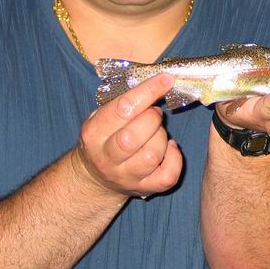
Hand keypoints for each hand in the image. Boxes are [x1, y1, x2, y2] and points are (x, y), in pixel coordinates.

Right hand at [72, 73, 182, 198]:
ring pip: (152, 155)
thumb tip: (159, 81)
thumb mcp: (103, 117)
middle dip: (153, 118)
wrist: (96, 178)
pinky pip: (168, 175)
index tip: (166, 79)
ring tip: (156, 133)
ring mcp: (126, 176)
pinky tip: (168, 148)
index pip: (123, 108)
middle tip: (154, 114)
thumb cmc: (105, 138)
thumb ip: (125, 101)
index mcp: (94, 133)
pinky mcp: (145, 189)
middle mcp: (106, 157)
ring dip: (162, 138)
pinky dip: (175, 158)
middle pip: (135, 136)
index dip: (148, 91)